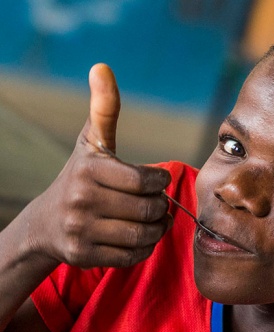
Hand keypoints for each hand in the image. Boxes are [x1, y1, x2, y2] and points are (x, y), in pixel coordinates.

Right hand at [24, 63, 172, 268]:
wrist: (46, 223)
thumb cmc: (80, 178)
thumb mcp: (90, 143)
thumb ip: (104, 110)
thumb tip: (102, 67)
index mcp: (89, 170)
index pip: (144, 181)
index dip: (159, 182)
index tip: (157, 181)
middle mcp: (82, 200)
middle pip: (148, 210)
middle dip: (160, 207)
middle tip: (158, 204)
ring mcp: (81, 231)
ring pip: (143, 235)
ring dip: (157, 229)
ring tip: (155, 221)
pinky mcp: (85, 255)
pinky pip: (133, 256)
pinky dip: (145, 248)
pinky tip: (142, 237)